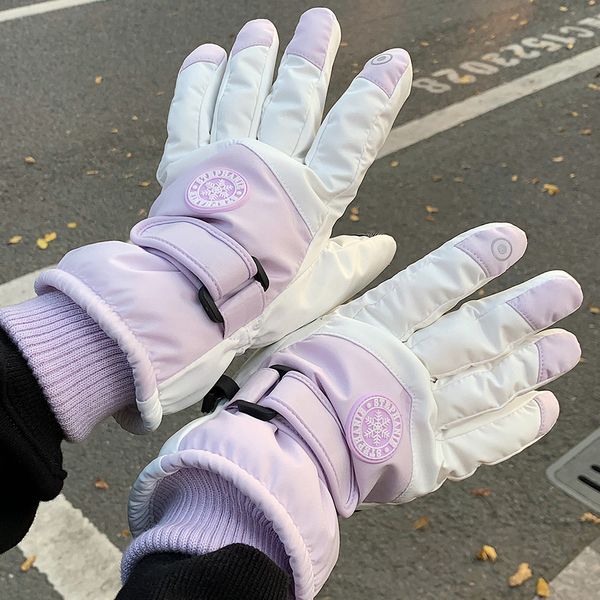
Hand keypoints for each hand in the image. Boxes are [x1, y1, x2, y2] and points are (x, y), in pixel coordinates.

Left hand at [34, 8, 411, 431]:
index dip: (375, 99)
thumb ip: (354, 264)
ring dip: (255, 59)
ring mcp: (225, 159)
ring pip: (243, 95)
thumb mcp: (319, 291)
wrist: (192, 304)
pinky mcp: (186, 164)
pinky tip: (205, 57)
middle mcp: (270, 167)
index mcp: (311, 198)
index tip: (394, 62)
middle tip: (321, 22)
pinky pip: (190, 113)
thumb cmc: (260, 302)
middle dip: (311, 59)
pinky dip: (196, 82)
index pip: (351, 137)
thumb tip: (385, 248)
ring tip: (262, 30)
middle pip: (296, 100)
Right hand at [127, 223, 581, 597]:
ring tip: (564, 346)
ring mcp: (420, 416)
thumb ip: (348, 285)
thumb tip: (383, 249)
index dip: (475, 260)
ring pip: (489, 384)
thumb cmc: (283, 381)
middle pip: (477, 334)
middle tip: (563, 290)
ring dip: (532, 364)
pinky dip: (515, 427)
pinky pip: (479, 442)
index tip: (512, 241)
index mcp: (373, 331)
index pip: (434, 285)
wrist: (275, 450)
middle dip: (525, 310)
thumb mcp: (306, 320)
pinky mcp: (424, 459)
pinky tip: (541, 408)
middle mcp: (405, 368)